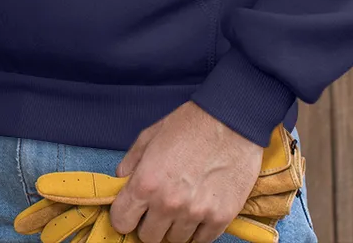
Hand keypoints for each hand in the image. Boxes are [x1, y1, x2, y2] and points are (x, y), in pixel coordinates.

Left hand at [108, 104, 261, 242]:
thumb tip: (121, 179)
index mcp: (146, 183)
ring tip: (181, 208)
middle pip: (149, 237)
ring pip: (176, 241)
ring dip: (174, 228)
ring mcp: (196, 213)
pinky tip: (198, 214)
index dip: (124, 218)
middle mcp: (168, 204)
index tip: (131, 213)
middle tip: (157, 211)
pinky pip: (203, 241)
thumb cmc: (189, 125)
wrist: (231, 121)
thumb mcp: (150, 136)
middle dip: (149, 225)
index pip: (122, 222)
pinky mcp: (221, 217)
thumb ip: (131, 161)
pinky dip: (198, 231)